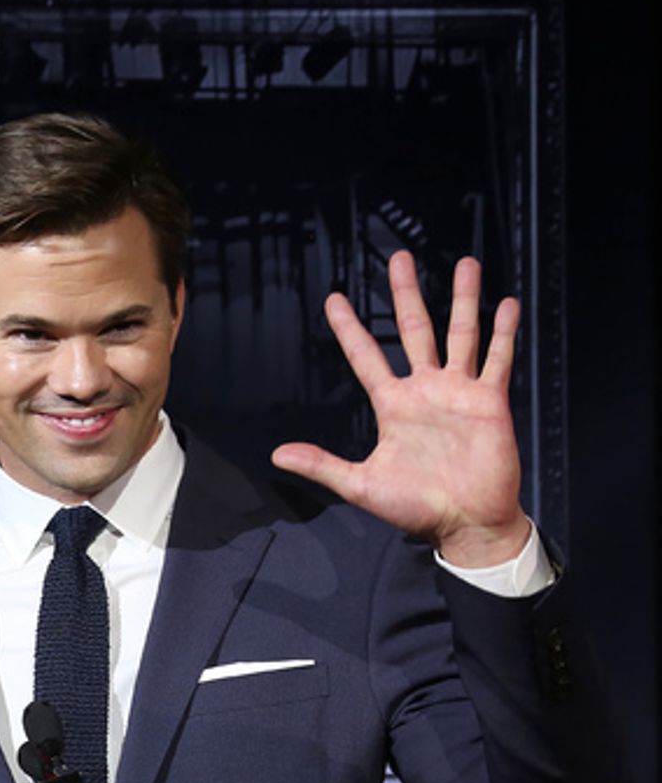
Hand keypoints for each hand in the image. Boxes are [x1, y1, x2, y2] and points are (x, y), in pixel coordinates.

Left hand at [272, 252, 533, 568]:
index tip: (334, 299)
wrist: (466, 523)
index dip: (349, 329)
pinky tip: (505, 303)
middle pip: (412, 330)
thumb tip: (277, 456)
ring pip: (460, 333)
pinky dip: (503, 332)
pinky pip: (497, 359)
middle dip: (405, 294)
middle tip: (397, 259)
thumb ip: (322, 465)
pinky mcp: (490, 401)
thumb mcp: (361, 485)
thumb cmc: (415, 508)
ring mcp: (458, 392)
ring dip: (463, 298)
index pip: (366, 357)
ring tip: (465, 263)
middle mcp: (424, 390)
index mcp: (393, 406)